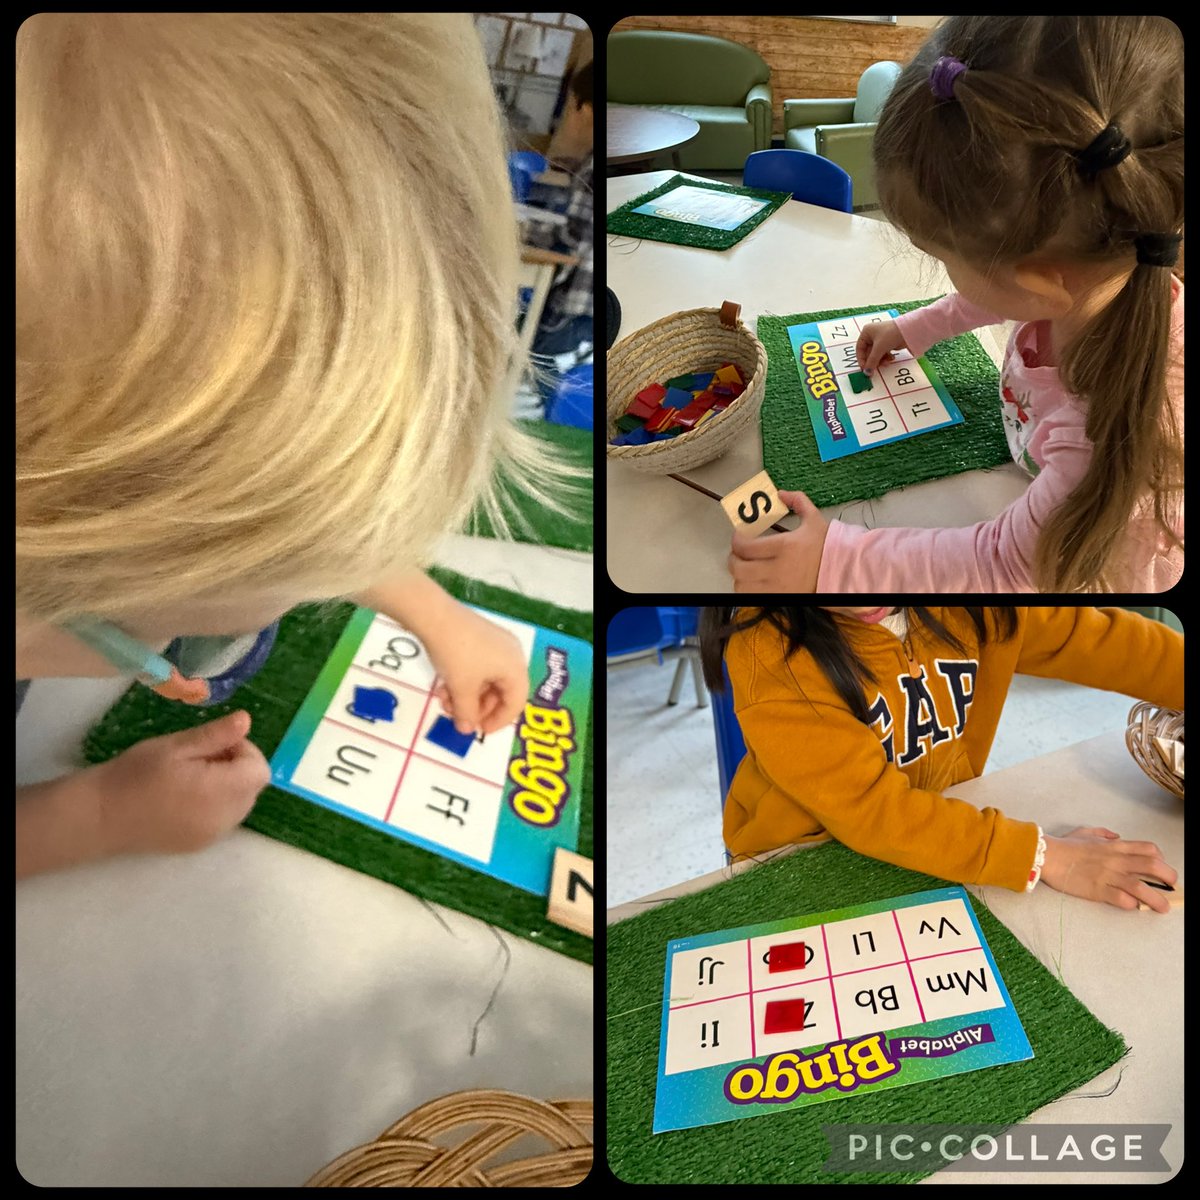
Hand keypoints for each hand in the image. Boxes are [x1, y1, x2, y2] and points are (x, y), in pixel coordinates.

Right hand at [93, 710, 270, 855]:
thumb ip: (216, 735)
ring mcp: (212, 836)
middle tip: (199, 757)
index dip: (243, 750)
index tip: (213, 744)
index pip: (260, 770)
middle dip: (236, 767)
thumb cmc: (135, 775)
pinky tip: (183, 797)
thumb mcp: (176, 746)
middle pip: (252, 788)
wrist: (98, 816)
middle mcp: (224, 820)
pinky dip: (215, 805)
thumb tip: (246, 720)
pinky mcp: (198, 845)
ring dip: (227, 786)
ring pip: (240, 805)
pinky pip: (222, 820)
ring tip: (190, 776)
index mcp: (222, 793)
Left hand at [424, 605, 528, 735]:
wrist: (435, 616)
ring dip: (467, 696)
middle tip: (459, 718)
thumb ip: (467, 713)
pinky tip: (444, 687)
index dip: (499, 722)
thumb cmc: (457, 655)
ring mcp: (497, 644)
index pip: (516, 704)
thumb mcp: (462, 689)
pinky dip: (464, 681)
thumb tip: (466, 729)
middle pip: (501, 692)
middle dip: (478, 708)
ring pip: (487, 681)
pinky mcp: (481, 638)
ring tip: (445, 702)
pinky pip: (479, 667)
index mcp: (516, 668)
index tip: (480, 731)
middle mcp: (512, 655)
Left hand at [727, 490, 827, 591]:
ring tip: (745, 568)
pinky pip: (752, 599)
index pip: (746, 546)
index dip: (736, 540)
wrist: (843, 571)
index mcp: (784, 547)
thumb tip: (781, 493)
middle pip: (739, 568)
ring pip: (742, 586)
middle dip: (733, 558)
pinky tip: (753, 582)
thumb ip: (798, 501)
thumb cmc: (827, 546)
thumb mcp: (814, 519)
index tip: (739, 536)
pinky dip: (747, 591)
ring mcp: (778, 588)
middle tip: (738, 553)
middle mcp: (778, 569)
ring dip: (739, 576)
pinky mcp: (780, 599)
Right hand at [856, 319, 908, 373]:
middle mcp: (872, 335)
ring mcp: (881, 339)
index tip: (864, 368)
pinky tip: (891, 358)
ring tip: (886, 362)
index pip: (860, 348)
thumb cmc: (890, 335)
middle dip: (873, 361)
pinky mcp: (888, 343)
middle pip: (869, 353)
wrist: (909, 330)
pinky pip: (883, 353)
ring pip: (876, 354)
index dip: (861, 359)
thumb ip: (872, 361)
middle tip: (875, 370)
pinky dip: (886, 357)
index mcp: (866, 332)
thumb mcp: (879, 348)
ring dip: (880, 360)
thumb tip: (866, 373)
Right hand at [1040, 826, 1177, 911]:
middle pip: (1153, 867)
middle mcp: (1116, 860)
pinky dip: (1131, 904)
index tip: (1161, 867)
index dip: (1161, 859)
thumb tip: (1117, 837)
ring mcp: (1108, 876)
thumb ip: (1104, 833)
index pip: (1149, 849)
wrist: (1046, 856)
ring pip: (1141, 888)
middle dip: (1168, 878)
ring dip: (1157, 899)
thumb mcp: (1085, 831)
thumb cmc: (1065, 844)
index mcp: (1115, 846)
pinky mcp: (1098, 890)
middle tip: (1172, 887)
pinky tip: (1132, 906)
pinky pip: (1122, 900)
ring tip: (1163, 907)